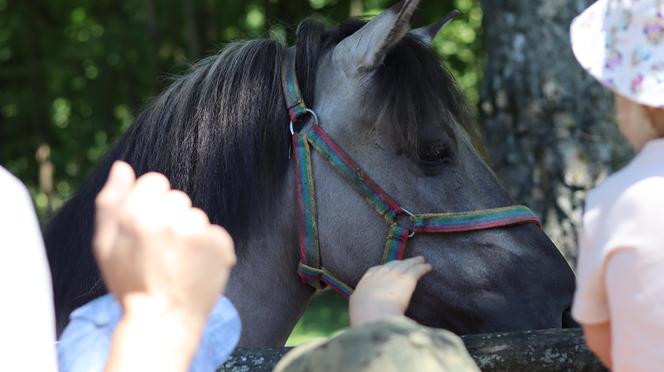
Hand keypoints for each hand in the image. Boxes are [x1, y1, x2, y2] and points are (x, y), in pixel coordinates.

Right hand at [94, 161, 235, 328]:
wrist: (163, 321)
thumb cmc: (130, 282)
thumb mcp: (105, 244)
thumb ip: (112, 201)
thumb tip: (122, 166)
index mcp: (136, 213)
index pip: (156, 182)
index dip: (151, 205)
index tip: (149, 230)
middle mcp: (168, 217)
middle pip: (178, 199)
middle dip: (171, 218)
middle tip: (162, 251)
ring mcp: (197, 230)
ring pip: (197, 217)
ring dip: (191, 235)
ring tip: (179, 263)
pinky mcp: (220, 243)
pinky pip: (215, 234)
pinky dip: (210, 249)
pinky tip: (196, 268)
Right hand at [349, 256, 431, 326]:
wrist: (373, 317)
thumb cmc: (364, 319)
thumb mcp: (357, 310)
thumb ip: (360, 307)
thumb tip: (360, 312)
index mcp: (365, 283)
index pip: (374, 271)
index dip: (382, 269)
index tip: (388, 269)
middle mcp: (379, 276)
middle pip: (391, 265)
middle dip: (399, 263)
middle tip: (406, 262)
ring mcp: (393, 276)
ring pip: (405, 264)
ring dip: (414, 261)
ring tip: (421, 260)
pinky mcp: (406, 279)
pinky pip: (417, 270)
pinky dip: (423, 268)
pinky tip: (428, 267)